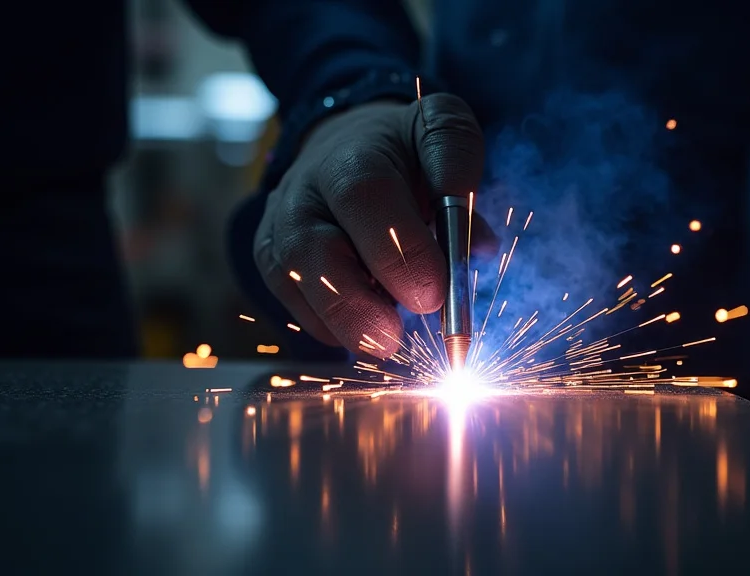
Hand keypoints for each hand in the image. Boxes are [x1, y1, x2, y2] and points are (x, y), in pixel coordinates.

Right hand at [254, 94, 487, 356]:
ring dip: (340, 319)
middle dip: (354, 303)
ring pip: (292, 278)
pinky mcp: (269, 254)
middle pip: (311, 249)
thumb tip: (479, 245)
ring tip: (384, 341)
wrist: (346, 142)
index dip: (400, 250)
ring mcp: (280, 222)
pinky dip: (326, 324)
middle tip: (393, 339)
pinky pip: (289, 299)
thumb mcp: (442, 135)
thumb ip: (460, 178)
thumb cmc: (405, 150)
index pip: (367, 196)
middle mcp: (304, 187)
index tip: (433, 297)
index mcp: (355, 153)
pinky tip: (362, 329)